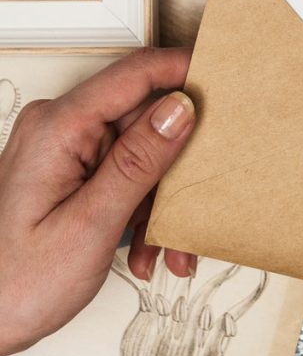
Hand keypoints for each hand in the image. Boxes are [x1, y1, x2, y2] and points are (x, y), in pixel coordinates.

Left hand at [0, 48, 195, 355]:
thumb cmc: (13, 284)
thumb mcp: (91, 224)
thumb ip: (139, 161)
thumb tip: (180, 109)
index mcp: (58, 129)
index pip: (136, 74)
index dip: (186, 71)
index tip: (228, 80)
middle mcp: (60, 129)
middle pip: (147, 119)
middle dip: (179, 164)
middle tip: (199, 199)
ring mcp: (66, 149)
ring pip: (144, 152)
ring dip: (162, 199)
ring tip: (163, 245)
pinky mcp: (73, 170)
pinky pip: (127, 173)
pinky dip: (143, 209)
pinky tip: (145, 245)